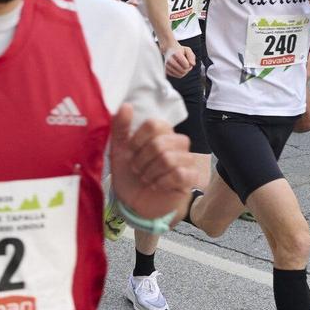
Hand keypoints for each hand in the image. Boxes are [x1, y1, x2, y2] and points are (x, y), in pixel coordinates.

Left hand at [107, 104, 204, 221]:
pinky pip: (179, 174)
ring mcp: (186, 160)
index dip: (137, 140)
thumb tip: (125, 105)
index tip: (130, 152)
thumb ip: (120, 128)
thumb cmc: (129, 176)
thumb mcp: (119, 151)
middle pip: (160, 142)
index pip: (154, 124)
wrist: (135, 204)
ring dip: (150, 172)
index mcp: (161, 133)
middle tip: (137, 169)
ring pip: (168, 159)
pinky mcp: (190, 178)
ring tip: (146, 178)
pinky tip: (157, 185)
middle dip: (142, 160)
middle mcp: (177, 143)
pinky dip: (162, 182)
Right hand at [163, 43, 195, 77]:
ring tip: (184, 66)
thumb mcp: (187, 50)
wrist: (169, 50)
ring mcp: (167, 66)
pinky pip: (178, 76)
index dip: (189, 64)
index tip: (188, 60)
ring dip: (185, 71)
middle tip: (187, 64)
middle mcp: (170, 60)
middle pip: (184, 71)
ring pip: (181, 75)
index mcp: (176, 54)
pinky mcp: (166, 71)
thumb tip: (193, 64)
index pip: (186, 65)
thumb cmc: (180, 50)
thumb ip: (191, 56)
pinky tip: (180, 68)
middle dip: (188, 68)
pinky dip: (181, 73)